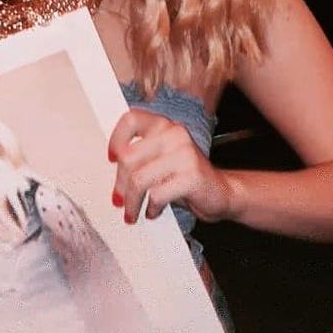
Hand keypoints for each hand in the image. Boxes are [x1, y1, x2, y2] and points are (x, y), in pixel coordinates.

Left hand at [109, 108, 230, 224]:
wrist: (222, 193)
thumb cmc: (185, 177)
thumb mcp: (161, 159)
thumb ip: (141, 156)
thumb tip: (111, 167)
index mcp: (164, 126)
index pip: (131, 119)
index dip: (116, 139)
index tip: (111, 158)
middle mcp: (174, 134)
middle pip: (128, 157)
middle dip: (120, 184)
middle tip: (119, 201)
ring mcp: (184, 154)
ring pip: (139, 179)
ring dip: (132, 202)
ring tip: (132, 213)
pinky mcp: (191, 176)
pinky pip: (157, 194)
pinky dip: (151, 208)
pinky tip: (153, 211)